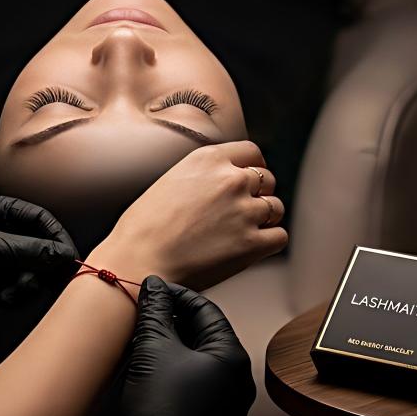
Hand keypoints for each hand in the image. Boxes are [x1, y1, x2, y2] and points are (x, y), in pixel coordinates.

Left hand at [0, 191, 76, 360]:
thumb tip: (63, 254)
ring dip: (31, 283)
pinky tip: (3, 301)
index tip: (68, 258)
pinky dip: (19, 295)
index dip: (55, 236)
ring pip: (31, 270)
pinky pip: (18, 289)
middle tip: (51, 281)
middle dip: (45, 264)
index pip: (37, 217)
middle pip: (38, 245)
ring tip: (14, 293)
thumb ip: (22, 250)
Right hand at [89, 141, 286, 289]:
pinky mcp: (251, 243)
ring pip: (276, 208)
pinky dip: (269, 242)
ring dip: (265, 219)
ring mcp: (244, 210)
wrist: (137, 262)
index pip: (251, 152)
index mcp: (208, 159)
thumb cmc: (142, 230)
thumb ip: (201, 177)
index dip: (253, 168)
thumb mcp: (169, 181)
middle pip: (267, 179)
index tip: (250, 180)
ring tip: (242, 233)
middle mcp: (231, 179)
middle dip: (258, 195)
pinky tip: (250, 248)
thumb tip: (218, 186)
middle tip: (241, 212)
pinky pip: (279, 236)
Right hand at [105, 276, 254, 415]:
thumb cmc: (157, 407)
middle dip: (177, 320)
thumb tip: (154, 286)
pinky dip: (182, 369)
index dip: (177, 295)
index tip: (153, 290)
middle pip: (207, 334)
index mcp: (233, 357)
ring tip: (149, 338)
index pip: (206, 310)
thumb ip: (155, 310)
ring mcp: (232, 403)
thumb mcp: (152, 348)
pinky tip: (158, 368)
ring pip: (204, 360)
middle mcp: (240, 379)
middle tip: (148, 312)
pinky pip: (203, 383)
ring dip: (178, 345)